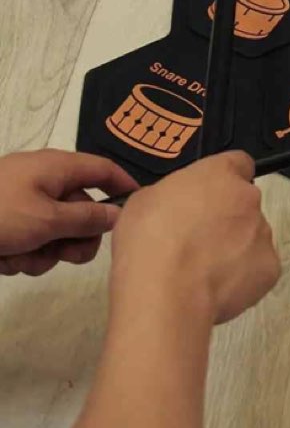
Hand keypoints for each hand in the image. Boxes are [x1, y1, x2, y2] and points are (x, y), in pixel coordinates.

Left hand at [0, 149, 137, 275]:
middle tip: (68, 257)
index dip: (125, 187)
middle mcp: (46, 181)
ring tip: (22, 259)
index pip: (105, 170)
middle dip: (77, 239)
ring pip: (57, 231)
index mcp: (58, 167)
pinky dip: (24, 253)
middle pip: (82, 210)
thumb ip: (87, 219)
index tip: (139, 213)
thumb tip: (119, 214)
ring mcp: (24, 201)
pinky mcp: (8, 220)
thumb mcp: (47, 219)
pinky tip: (5, 260)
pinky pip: (32, 239)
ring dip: (45, 252)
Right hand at [111, 151, 279, 324]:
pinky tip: (215, 286)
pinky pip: (258, 267)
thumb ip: (172, 194)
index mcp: (220, 174)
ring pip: (252, 236)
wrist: (166, 293)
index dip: (224, 179)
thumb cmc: (150, 242)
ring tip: (201, 269)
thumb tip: (175, 205)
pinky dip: (243, 276)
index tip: (210, 196)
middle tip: (198, 239)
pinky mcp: (270, 267)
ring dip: (235, 247)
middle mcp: (249, 198)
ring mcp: (263, 233)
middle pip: (244, 203)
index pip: (238, 163)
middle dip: (227, 217)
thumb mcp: (144, 200)